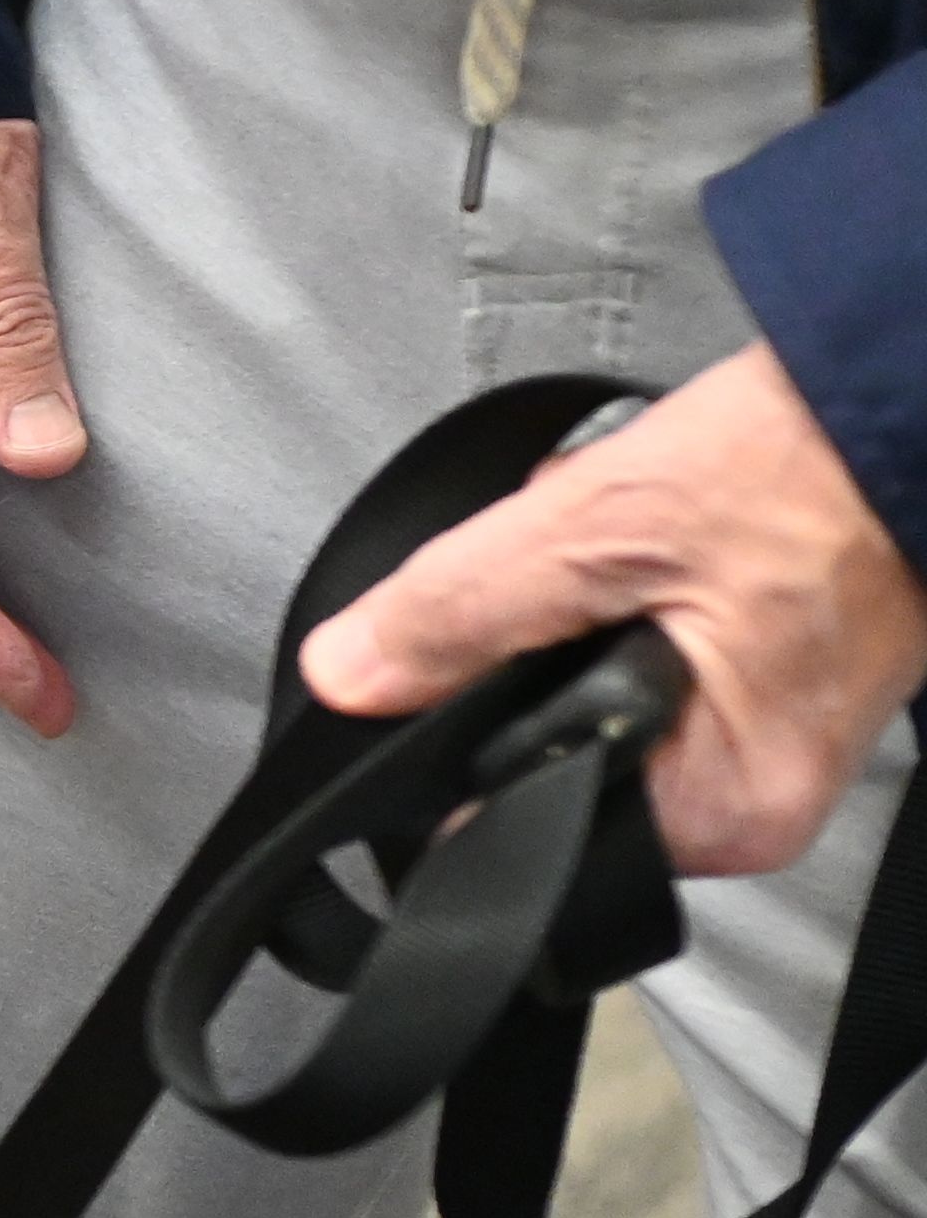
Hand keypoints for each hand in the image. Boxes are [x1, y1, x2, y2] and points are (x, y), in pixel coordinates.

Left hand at [301, 343, 926, 876]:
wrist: (922, 398)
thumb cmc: (815, 469)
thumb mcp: (598, 530)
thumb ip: (457, 612)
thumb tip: (348, 675)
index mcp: (717, 805)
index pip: (518, 818)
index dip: (459, 738)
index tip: (460, 650)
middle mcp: (748, 795)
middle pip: (549, 746)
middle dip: (526, 646)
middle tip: (577, 560)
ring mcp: (764, 736)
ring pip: (589, 687)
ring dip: (572, 603)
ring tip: (624, 532)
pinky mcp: (770, 677)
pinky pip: (647, 651)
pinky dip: (624, 585)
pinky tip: (652, 531)